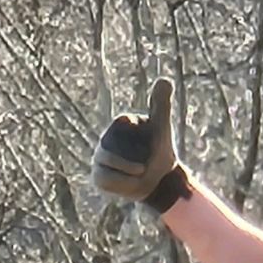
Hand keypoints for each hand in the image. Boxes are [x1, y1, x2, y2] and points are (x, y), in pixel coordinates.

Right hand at [91, 79, 190, 212]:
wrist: (158, 181)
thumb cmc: (160, 151)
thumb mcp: (162, 127)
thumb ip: (161, 105)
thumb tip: (164, 79)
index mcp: (120, 123)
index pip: (123, 124)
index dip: (138, 137)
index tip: (149, 143)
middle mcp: (105, 139)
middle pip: (117, 146)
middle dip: (137, 158)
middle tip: (147, 162)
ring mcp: (99, 158)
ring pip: (112, 164)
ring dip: (132, 172)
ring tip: (141, 172)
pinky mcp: (98, 176)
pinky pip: (108, 179)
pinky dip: (124, 183)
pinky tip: (131, 181)